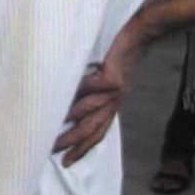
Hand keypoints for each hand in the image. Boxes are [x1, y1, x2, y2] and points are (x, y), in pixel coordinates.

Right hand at [52, 16, 156, 165]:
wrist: (141, 33)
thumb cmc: (120, 51)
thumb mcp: (110, 76)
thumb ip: (93, 91)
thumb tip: (68, 101)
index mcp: (114, 103)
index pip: (98, 132)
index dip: (83, 148)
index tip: (67, 161)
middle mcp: (115, 101)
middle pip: (94, 129)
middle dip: (74, 143)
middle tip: (54, 151)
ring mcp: (115, 91)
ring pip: (92, 113)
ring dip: (73, 124)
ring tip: (54, 131)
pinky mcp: (113, 76)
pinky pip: (91, 88)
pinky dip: (78, 96)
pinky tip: (64, 101)